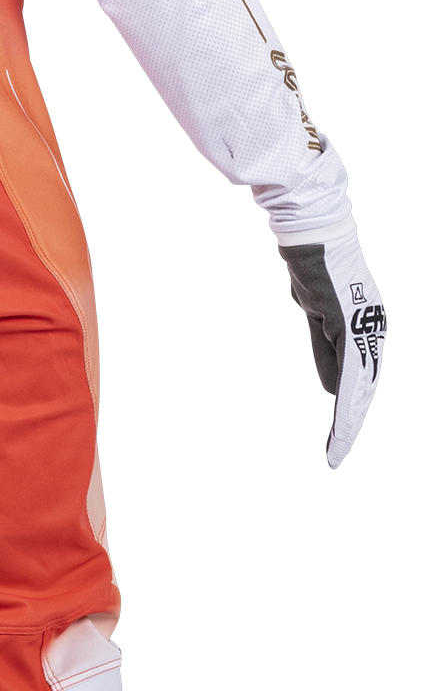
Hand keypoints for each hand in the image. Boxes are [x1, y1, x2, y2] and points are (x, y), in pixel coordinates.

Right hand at [279, 231, 385, 467]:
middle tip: (339, 451)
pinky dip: (344, 391)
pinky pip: (347, 363)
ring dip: (348, 414)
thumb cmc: (318, 272)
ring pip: (359, 380)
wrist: (317, 240)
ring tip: (340, 441)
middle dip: (350, 421)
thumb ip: (325, 348)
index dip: (353, 408)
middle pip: (364, 386)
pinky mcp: (349, 322)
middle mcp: (372, 330)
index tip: (344, 433)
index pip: (361, 378)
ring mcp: (362, 327)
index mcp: (365, 330)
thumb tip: (332, 384)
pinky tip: (341, 412)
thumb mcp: (319, 315)